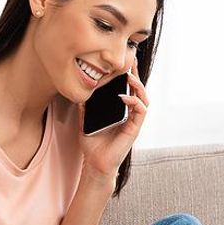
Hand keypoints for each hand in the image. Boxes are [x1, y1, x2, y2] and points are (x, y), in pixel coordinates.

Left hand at [77, 55, 148, 179]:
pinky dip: (134, 101)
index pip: (127, 89)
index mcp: (120, 110)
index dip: (128, 75)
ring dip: (138, 86)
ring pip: (143, 98)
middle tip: (131, 60)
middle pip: (138, 90)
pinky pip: (140, 111)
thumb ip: (84, 106)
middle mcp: (129, 114)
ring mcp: (133, 121)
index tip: (123, 62)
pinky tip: (125, 96)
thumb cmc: (93, 144)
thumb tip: (79, 91)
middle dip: (136, 74)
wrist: (95, 164)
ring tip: (130, 76)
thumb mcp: (84, 120)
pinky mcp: (135, 129)